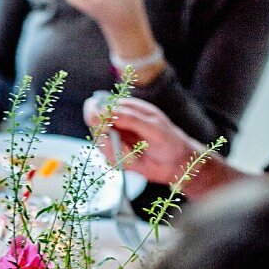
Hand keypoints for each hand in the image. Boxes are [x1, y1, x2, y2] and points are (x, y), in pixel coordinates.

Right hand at [84, 96, 199, 182]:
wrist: (176, 164)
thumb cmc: (168, 140)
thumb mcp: (152, 126)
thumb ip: (129, 119)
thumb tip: (106, 112)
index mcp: (125, 109)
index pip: (99, 105)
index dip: (93, 112)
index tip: (95, 121)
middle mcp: (117, 123)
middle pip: (96, 128)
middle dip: (105, 138)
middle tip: (122, 145)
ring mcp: (115, 140)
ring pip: (101, 146)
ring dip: (115, 152)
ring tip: (133, 154)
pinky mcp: (117, 156)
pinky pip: (110, 159)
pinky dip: (120, 161)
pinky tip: (134, 160)